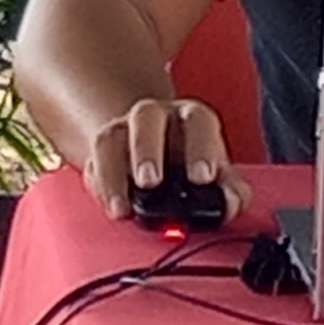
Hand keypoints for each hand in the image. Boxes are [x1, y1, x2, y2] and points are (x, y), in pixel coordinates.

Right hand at [83, 96, 246, 224]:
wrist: (159, 158)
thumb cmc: (193, 167)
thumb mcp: (219, 177)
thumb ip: (232, 191)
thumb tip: (229, 202)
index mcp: (192, 118)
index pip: (198, 121)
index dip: (201, 148)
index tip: (203, 178)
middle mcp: (155, 117)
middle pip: (145, 118)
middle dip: (146, 150)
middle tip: (150, 182)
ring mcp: (122, 130)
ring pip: (109, 139)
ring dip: (112, 174)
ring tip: (121, 208)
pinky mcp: (101, 151)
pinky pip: (92, 164)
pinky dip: (99, 188)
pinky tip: (111, 207)